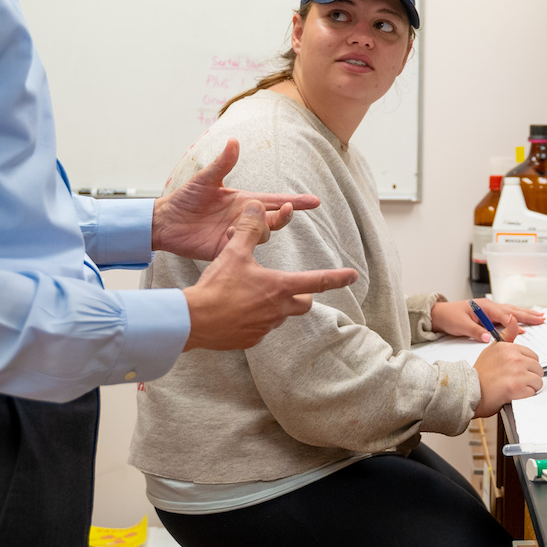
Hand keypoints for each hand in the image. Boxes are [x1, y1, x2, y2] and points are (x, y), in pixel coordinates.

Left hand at [153, 138, 319, 260]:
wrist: (165, 221)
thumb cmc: (186, 197)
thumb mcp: (205, 179)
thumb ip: (222, 163)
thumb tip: (234, 141)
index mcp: (245, 200)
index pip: (276, 200)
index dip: (296, 201)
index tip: (315, 201)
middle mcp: (245, 218)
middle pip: (276, 220)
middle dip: (285, 215)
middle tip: (286, 209)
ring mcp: (237, 234)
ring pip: (263, 235)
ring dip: (258, 228)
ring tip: (237, 222)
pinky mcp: (226, 249)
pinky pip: (242, 249)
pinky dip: (241, 242)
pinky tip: (229, 234)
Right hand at [180, 201, 356, 350]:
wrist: (193, 320)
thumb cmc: (216, 287)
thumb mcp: (234, 252)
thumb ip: (249, 229)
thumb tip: (257, 206)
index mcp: (279, 287)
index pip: (317, 281)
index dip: (337, 278)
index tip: (353, 276)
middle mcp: (278, 311)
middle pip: (303, 303)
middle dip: (303, 294)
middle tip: (295, 287)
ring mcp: (265, 328)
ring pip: (280, 315)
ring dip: (275, 305)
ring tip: (254, 294)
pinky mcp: (251, 340)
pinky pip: (261, 328)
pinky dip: (256, 318)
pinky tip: (239, 311)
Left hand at [429, 298, 545, 342]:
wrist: (440, 314)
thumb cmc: (450, 317)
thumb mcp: (461, 326)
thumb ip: (475, 331)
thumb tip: (488, 338)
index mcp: (484, 307)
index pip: (503, 314)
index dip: (515, 320)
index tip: (527, 326)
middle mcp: (489, 306)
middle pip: (512, 310)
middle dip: (528, 314)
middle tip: (542, 318)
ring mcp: (490, 310)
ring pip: (512, 311)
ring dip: (525, 314)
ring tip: (539, 316)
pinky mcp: (489, 315)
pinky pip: (507, 315)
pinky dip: (518, 317)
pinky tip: (524, 322)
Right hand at [473, 340, 542, 416]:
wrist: (471, 391)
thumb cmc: (481, 372)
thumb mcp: (493, 349)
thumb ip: (507, 335)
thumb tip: (514, 317)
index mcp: (509, 348)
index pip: (533, 356)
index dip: (526, 365)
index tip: (517, 370)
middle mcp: (514, 358)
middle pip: (537, 368)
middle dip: (529, 376)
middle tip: (515, 380)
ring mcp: (517, 373)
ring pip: (538, 381)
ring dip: (529, 387)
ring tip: (515, 387)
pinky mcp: (517, 388)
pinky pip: (533, 392)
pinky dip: (525, 396)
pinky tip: (514, 394)